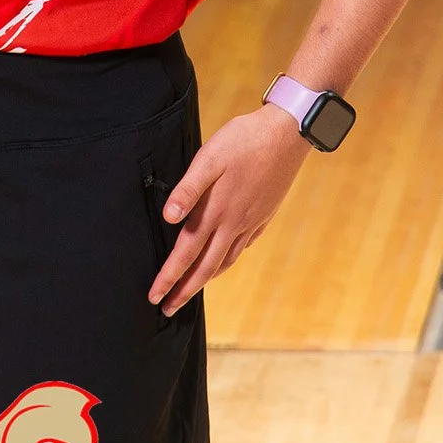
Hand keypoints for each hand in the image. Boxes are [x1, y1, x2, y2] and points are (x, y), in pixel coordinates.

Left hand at [148, 107, 311, 316]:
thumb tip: (168, 218)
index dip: (169, 278)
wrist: (287, 133)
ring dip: (205, 279)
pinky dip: (227, 261)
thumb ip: (188, 189)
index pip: (186, 254)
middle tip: (167, 309)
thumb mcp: (210, 158)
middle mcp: (234, 223)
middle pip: (205, 267)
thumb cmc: (244, 140)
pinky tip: (223, 260)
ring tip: (191, 290)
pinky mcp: (262, 215)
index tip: (154, 298)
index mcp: (216, 212)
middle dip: (184, 290)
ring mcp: (251, 222)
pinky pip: (241, 247)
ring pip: (225, 260)